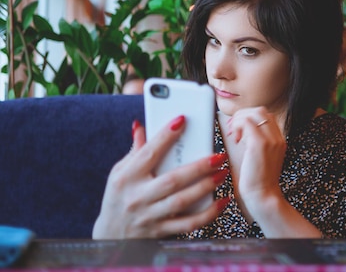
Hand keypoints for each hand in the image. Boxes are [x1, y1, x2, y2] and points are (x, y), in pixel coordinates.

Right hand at [92, 116, 229, 238]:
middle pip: (172, 180)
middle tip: (219, 156)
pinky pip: (188, 224)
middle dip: (198, 167)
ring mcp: (149, 216)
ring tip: (223, 173)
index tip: (182, 120)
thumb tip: (141, 125)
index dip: (165, 136)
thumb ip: (136, 150)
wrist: (110, 236)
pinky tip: (222, 202)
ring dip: (205, 187)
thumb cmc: (119, 196)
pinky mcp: (161, 231)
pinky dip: (208, 214)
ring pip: (181, 201)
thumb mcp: (120, 172)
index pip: (148, 153)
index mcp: (127, 177)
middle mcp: (137, 197)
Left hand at [223, 108, 286, 219]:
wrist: (263, 197)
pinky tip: (235, 138)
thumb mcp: (259, 158)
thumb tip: (240, 132)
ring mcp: (271, 140)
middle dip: (243, 114)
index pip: (266, 116)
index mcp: (279, 141)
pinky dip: (238, 126)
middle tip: (233, 128)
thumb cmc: (257, 182)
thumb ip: (254, 144)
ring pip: (255, 113)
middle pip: (261, 110)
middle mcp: (278, 138)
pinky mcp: (260, 144)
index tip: (238, 128)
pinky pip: (248, 122)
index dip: (250, 117)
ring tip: (234, 133)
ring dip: (240, 119)